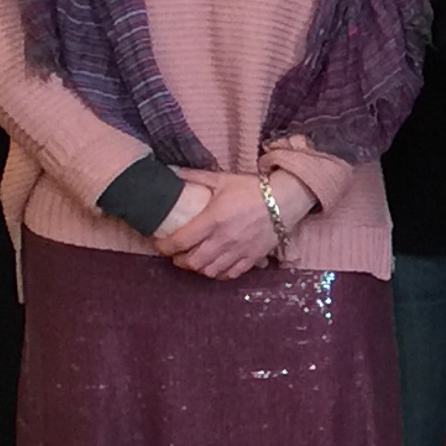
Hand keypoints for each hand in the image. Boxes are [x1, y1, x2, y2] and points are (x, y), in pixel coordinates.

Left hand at [160, 174, 300, 281]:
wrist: (286, 200)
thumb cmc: (253, 189)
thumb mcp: (222, 180)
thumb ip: (196, 176)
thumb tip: (172, 171)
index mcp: (212, 220)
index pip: (179, 241)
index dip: (164, 247)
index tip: (159, 245)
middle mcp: (223, 240)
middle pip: (192, 262)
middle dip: (179, 261)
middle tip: (176, 254)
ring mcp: (238, 252)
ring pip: (209, 271)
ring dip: (198, 268)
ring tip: (195, 260)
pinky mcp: (251, 258)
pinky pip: (230, 274)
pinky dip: (219, 273)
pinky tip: (216, 266)